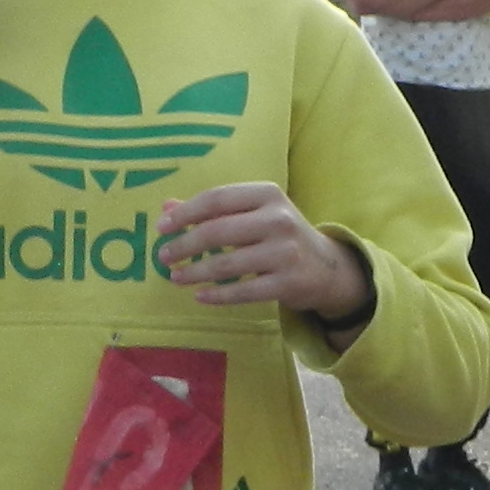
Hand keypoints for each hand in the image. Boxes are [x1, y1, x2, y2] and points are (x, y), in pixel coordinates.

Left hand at [152, 180, 368, 319]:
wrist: (328, 267)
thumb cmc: (281, 235)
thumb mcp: (254, 213)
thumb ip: (213, 209)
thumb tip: (167, 208)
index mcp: (268, 194)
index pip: (217, 199)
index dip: (185, 213)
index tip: (162, 227)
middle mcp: (279, 219)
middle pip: (218, 231)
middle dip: (184, 245)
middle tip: (163, 256)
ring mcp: (285, 252)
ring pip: (227, 264)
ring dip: (195, 272)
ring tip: (175, 277)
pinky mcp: (288, 283)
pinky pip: (243, 291)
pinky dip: (217, 295)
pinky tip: (199, 296)